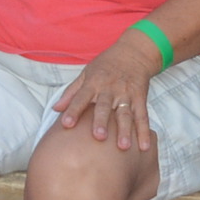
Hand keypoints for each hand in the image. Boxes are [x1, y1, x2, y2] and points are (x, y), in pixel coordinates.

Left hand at [52, 29, 162, 153]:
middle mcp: (110, 89)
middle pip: (104, 106)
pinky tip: (144, 146)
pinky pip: (142, 117)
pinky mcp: (140, 98)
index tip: (66, 124)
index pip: (81, 97)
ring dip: (124, 130)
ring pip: (125, 114)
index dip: (73, 110)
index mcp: (94, 82)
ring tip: (123, 147)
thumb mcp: (86, 73)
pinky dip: (144, 132)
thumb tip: (55, 109)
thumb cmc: (105, 65)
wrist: (133, 53)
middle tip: (99, 137)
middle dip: (101, 121)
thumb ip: (71, 92)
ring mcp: (127, 94)